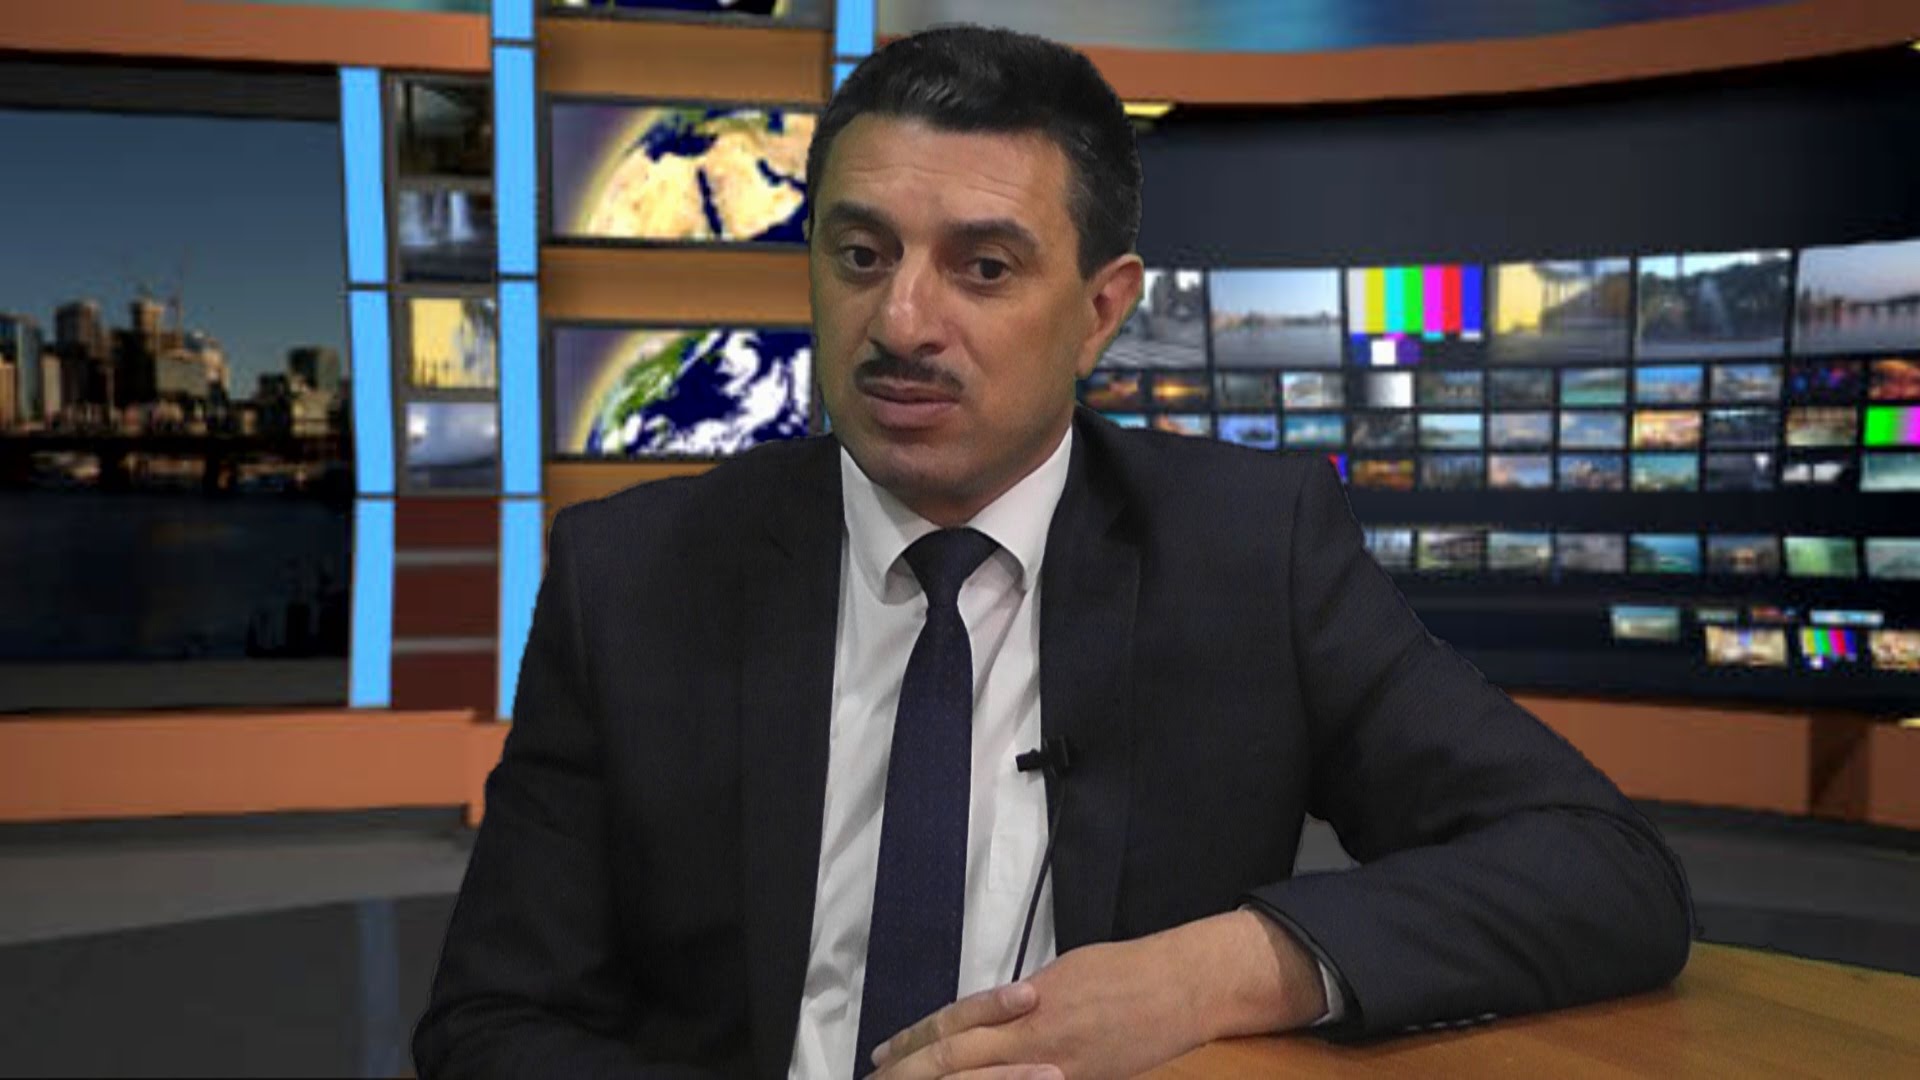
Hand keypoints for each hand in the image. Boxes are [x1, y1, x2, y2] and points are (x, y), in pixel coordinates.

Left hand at [870, 910, 1324, 1078]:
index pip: (955, 1025)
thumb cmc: (1123, 971)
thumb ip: (1024, 1001)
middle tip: (881, 1074)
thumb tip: (996, 1014)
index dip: (915, 1040)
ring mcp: (1058, 1070)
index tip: (885, 1049)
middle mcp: (1034, 1038)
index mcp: (1025, 1003)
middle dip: (914, 1070)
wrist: (1180, 988)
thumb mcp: (1063, 975)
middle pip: (957, 1062)